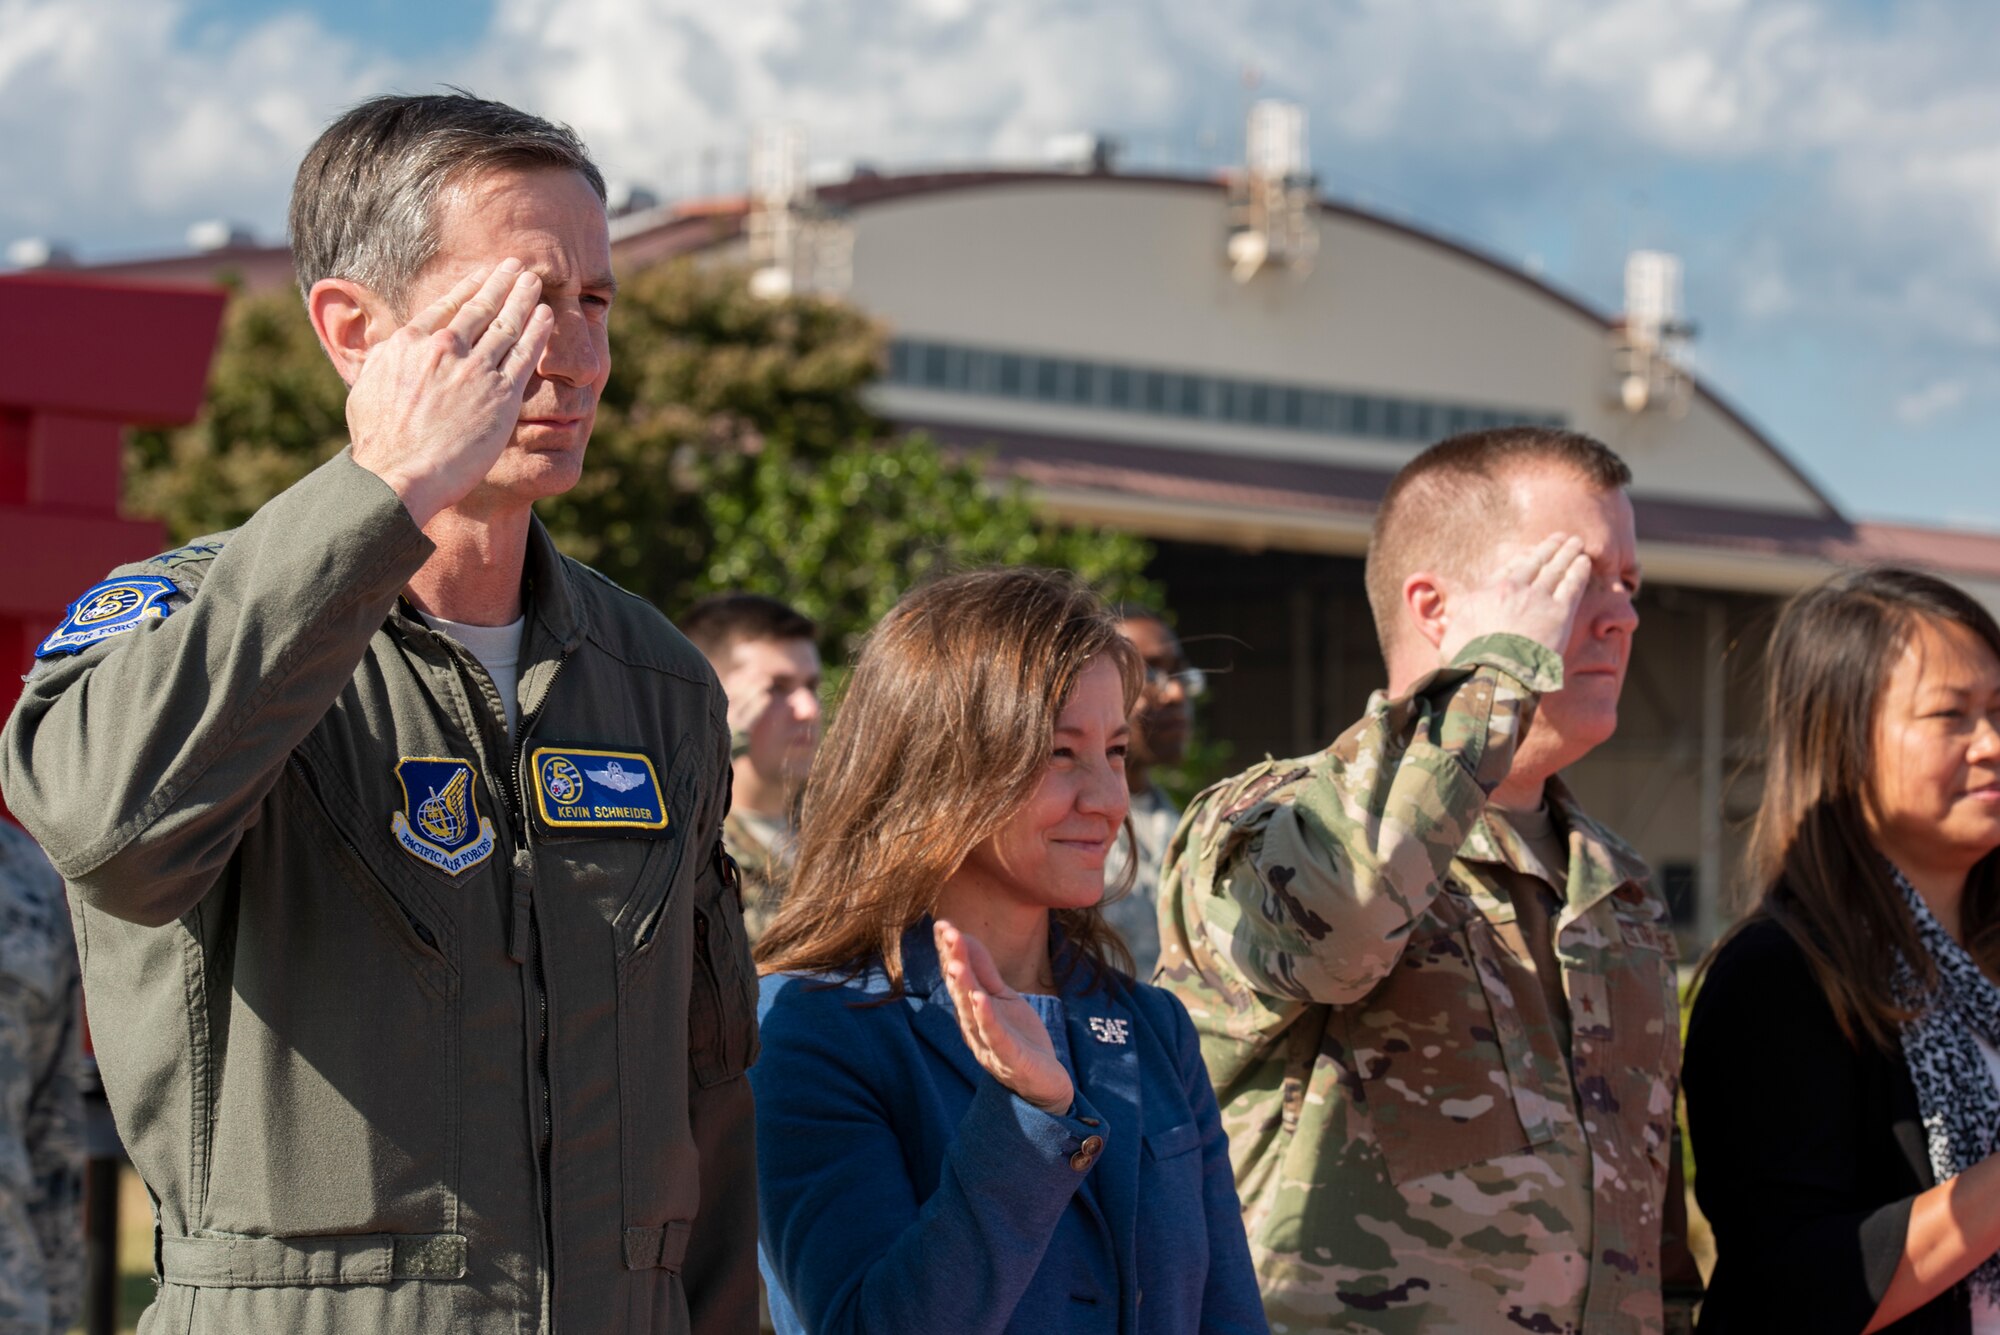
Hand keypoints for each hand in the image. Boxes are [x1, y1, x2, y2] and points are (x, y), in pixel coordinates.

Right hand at [346, 259, 555, 526]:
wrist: (398, 473)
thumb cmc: (378, 442)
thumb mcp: (367, 388)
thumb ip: (384, 363)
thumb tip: (387, 352)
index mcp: (409, 343)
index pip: (445, 307)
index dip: (468, 287)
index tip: (483, 275)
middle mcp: (443, 348)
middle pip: (479, 307)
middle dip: (501, 283)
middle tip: (517, 266)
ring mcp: (474, 369)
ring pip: (506, 324)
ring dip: (524, 299)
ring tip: (536, 282)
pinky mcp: (500, 394)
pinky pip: (525, 353)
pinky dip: (538, 331)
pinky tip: (548, 316)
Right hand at [934, 920, 1073, 1115]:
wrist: (1046, 1082)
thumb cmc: (1020, 1039)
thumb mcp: (1004, 998)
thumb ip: (985, 971)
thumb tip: (964, 936)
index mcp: (971, 1010)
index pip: (957, 977)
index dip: (949, 951)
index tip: (942, 924)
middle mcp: (973, 1027)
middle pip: (960, 991)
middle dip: (954, 961)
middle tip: (947, 933)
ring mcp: (988, 1044)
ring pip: (971, 1014)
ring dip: (963, 987)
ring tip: (956, 962)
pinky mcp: (1008, 1059)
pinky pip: (994, 1037)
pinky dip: (986, 1017)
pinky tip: (981, 999)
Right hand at [1437, 532, 1590, 662]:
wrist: (1493, 673)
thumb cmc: (1468, 658)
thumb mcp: (1450, 631)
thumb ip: (1451, 614)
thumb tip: (1431, 602)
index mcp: (1488, 592)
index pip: (1508, 569)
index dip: (1521, 559)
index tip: (1529, 553)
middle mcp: (1514, 590)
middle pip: (1534, 562)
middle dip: (1548, 548)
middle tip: (1560, 538)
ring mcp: (1538, 599)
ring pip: (1555, 569)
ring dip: (1567, 553)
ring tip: (1576, 543)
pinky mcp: (1559, 614)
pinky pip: (1572, 585)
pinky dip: (1579, 571)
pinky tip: (1585, 562)